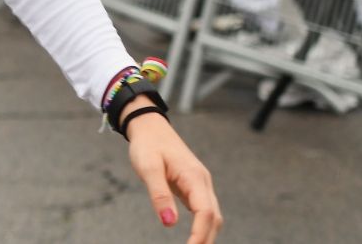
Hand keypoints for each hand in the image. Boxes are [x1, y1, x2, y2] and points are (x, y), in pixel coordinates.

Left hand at [125, 105, 222, 242]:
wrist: (150, 128)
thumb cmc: (148, 144)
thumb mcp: (148, 167)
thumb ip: (159, 194)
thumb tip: (169, 223)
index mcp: (194, 177)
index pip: (206, 212)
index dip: (200, 234)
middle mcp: (202, 183)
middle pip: (213, 218)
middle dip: (206, 239)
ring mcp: (200, 186)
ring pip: (211, 216)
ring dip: (206, 235)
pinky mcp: (193, 188)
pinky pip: (203, 211)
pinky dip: (202, 227)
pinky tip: (194, 238)